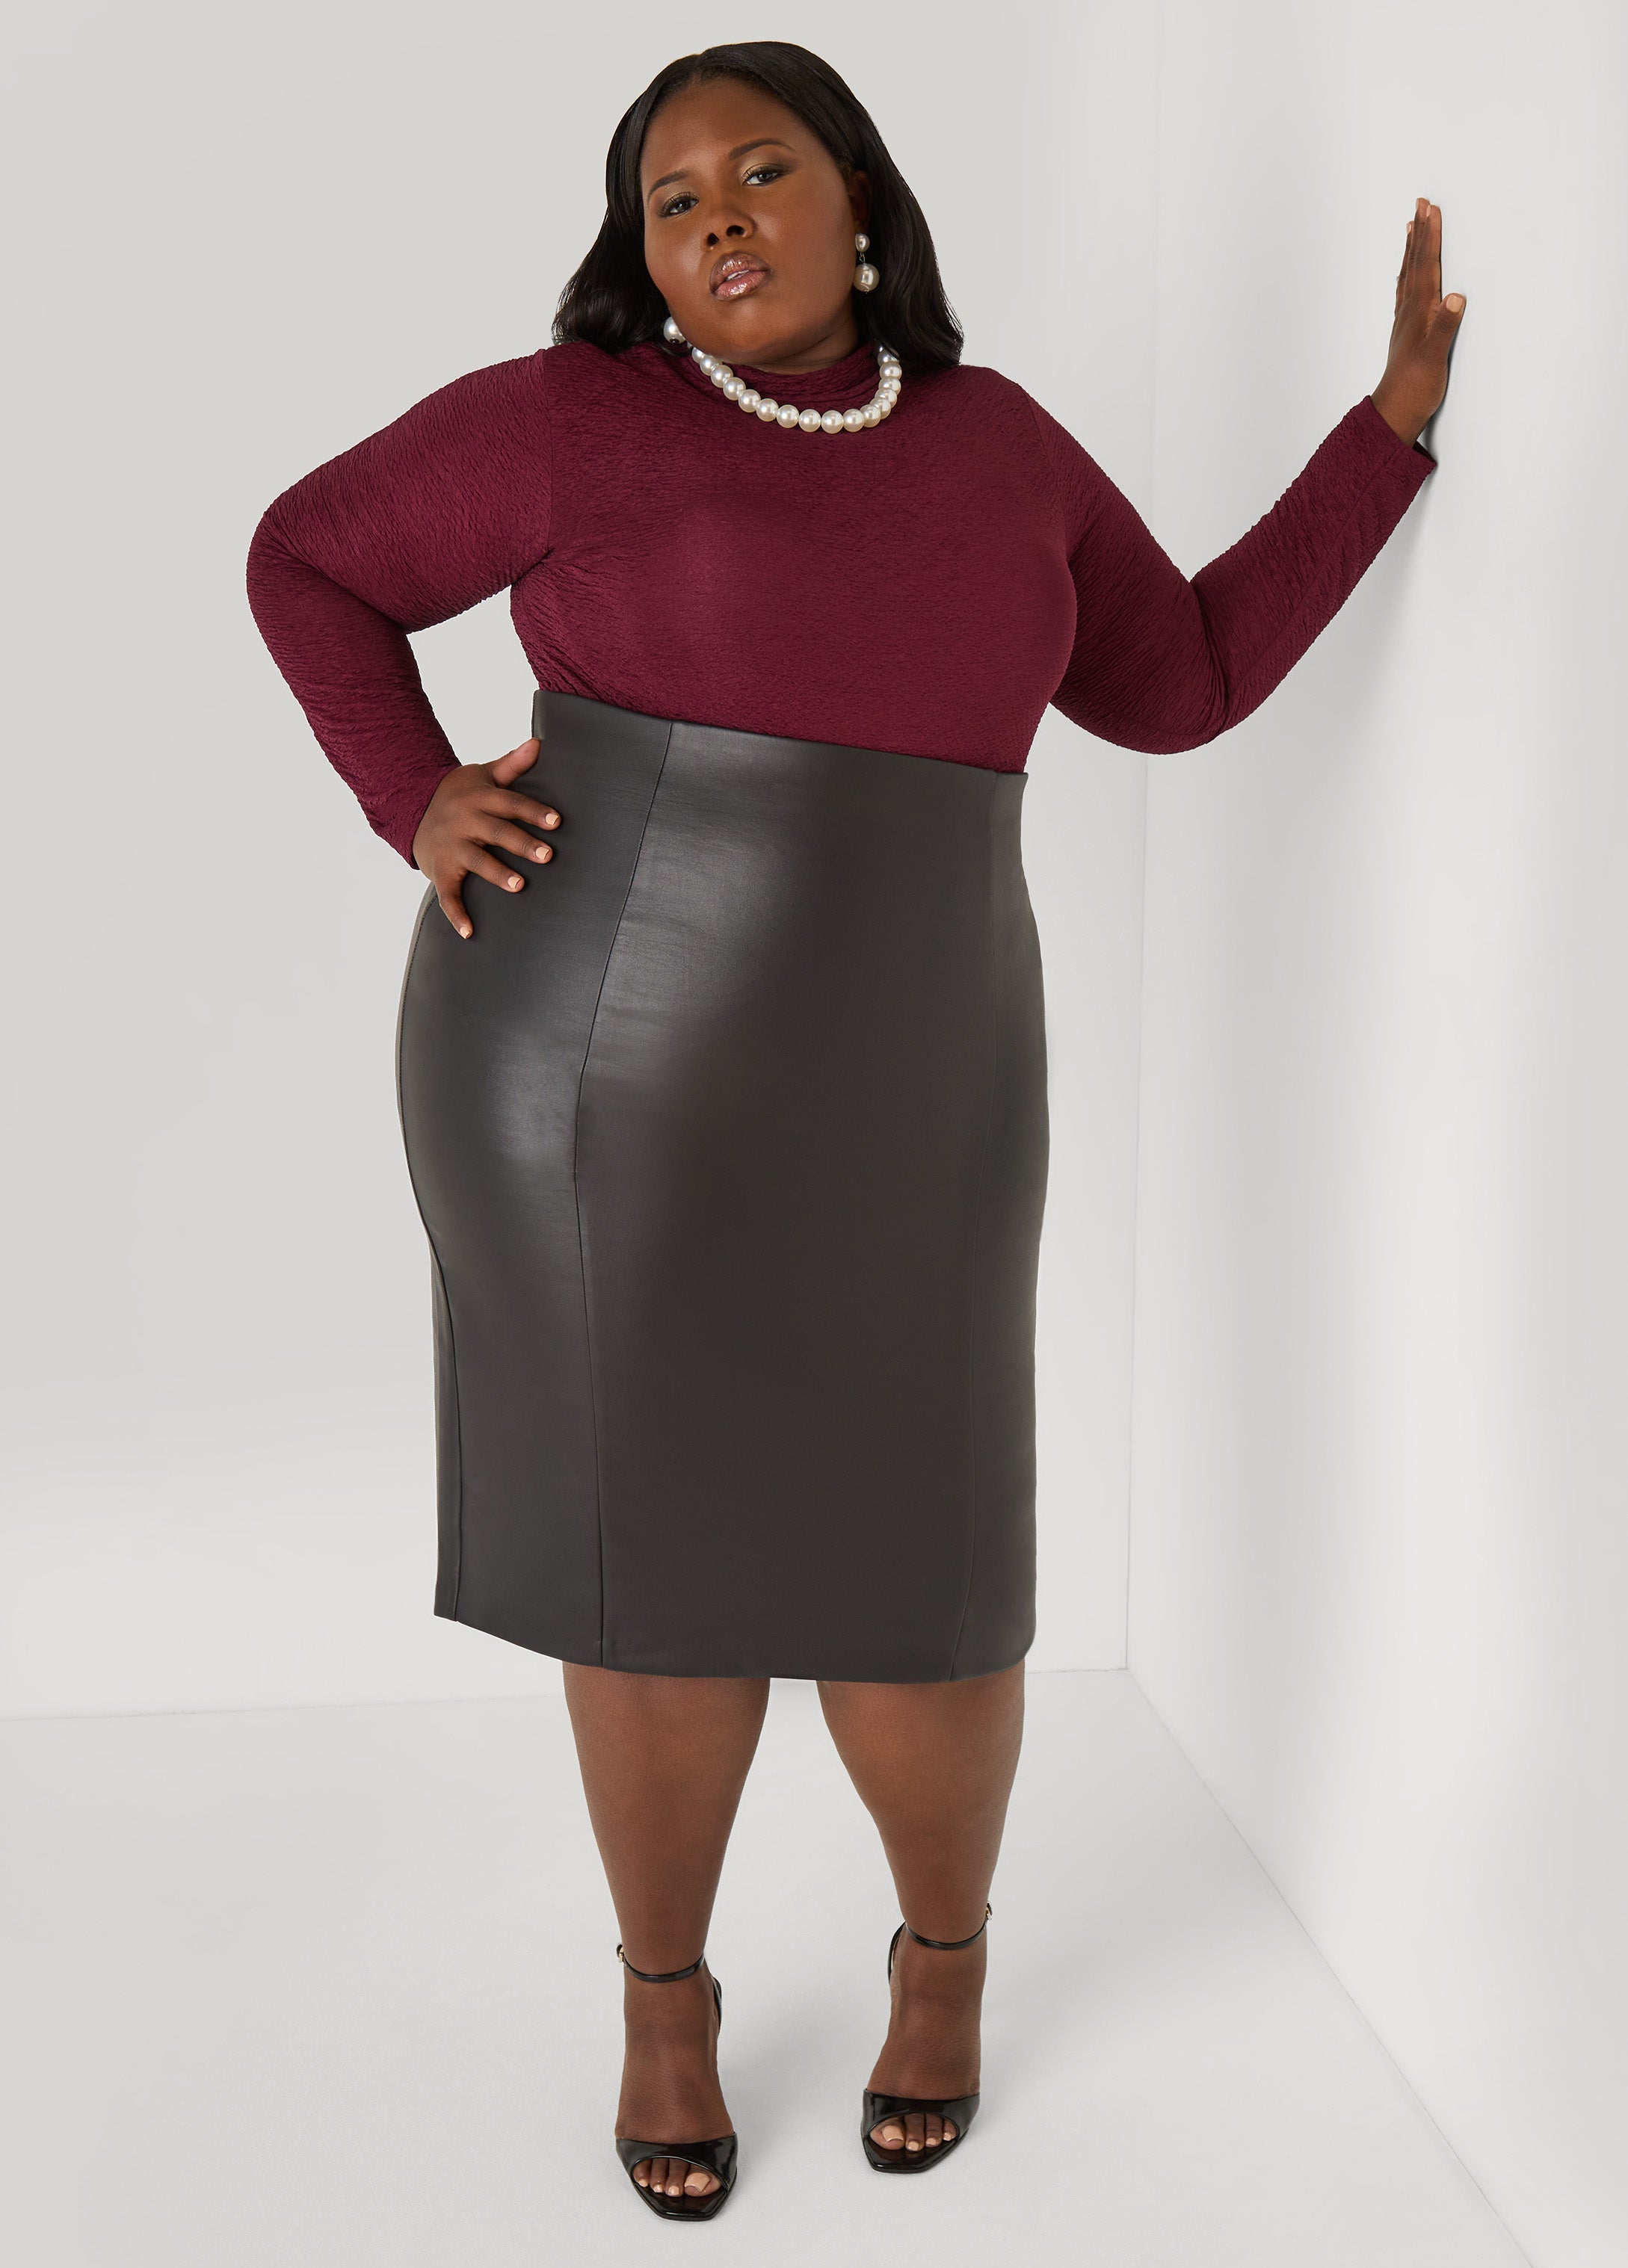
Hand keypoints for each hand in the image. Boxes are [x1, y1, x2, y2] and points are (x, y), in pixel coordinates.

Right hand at [411, 737, 560, 937]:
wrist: (412, 808)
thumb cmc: (460, 794)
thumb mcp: (483, 775)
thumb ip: (512, 765)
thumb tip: (538, 743)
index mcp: (480, 798)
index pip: (511, 803)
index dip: (533, 811)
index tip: (557, 821)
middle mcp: (465, 821)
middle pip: (497, 832)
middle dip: (521, 843)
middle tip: (548, 855)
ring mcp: (451, 847)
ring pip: (476, 861)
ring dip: (496, 873)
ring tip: (519, 885)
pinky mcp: (440, 871)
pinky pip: (447, 894)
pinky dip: (456, 914)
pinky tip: (469, 932)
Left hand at [1370, 197, 1465, 446]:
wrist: (1395, 412)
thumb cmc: (1416, 387)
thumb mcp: (1435, 357)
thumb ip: (1445, 326)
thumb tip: (1456, 297)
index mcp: (1419, 311)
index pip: (1426, 265)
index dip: (1430, 236)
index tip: (1431, 209)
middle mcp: (1409, 310)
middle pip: (1414, 262)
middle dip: (1419, 231)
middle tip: (1420, 202)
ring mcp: (1405, 319)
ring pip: (1408, 273)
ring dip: (1411, 248)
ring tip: (1411, 225)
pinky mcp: (1406, 330)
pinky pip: (1406, 290)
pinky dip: (1408, 273)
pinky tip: (1408, 271)